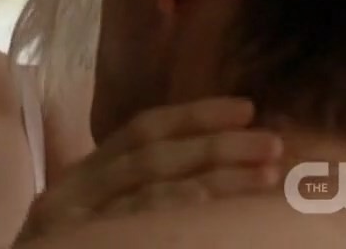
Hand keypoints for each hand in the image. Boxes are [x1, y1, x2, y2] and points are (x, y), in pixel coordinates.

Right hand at [15, 97, 281, 243]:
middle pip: (152, 154)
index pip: (141, 130)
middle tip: (272, 143)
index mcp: (81, 176)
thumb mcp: (91, 219)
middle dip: (216, 144)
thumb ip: (132, 192)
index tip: (246, 109)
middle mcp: (74, 190)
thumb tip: (205, 179)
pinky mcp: (74, 241)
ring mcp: (73, 219)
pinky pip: (135, 223)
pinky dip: (177, 212)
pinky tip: (214, 211)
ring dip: (216, 180)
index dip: (194, 115)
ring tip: (266, 178)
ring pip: (152, 187)